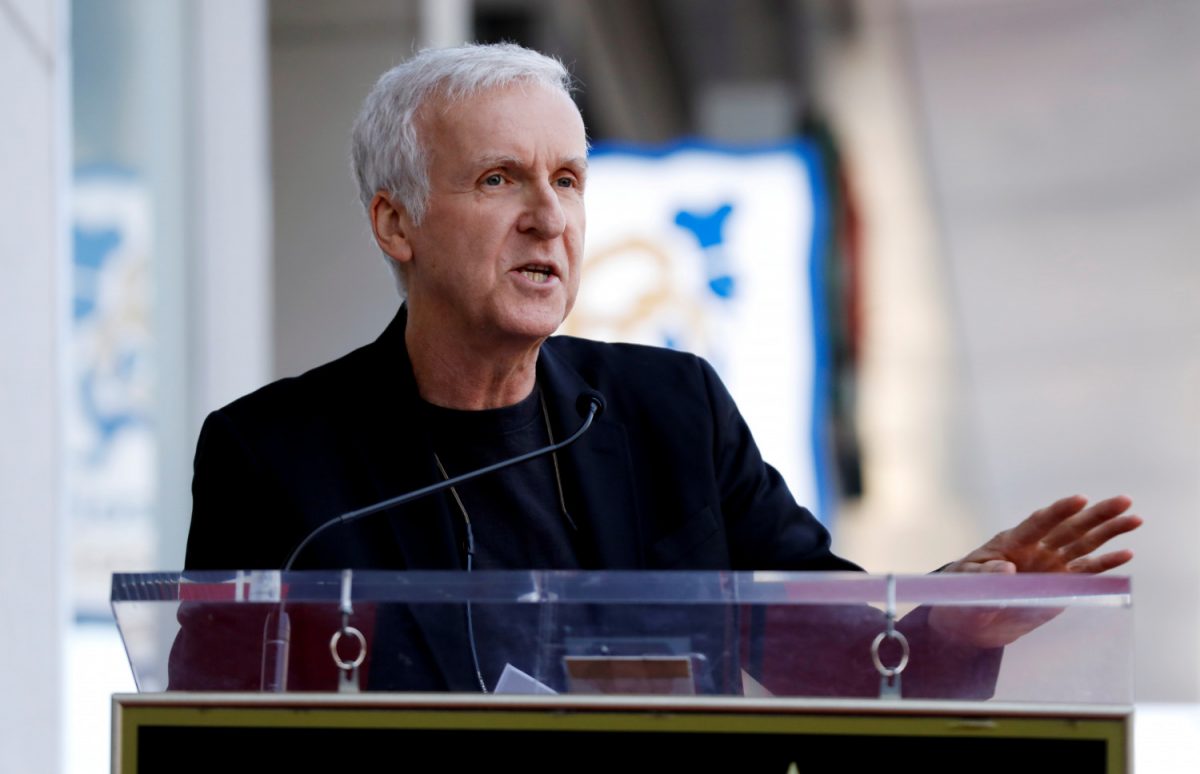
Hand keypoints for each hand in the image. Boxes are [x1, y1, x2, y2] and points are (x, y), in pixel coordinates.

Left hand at [929, 495, 1140, 647]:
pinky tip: (1126, 554)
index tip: (1079, 500)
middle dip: (1097, 515)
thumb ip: (983, 576)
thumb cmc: (960, 594)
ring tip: (1134, 518)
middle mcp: (1035, 549)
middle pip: (1069, 528)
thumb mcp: (965, 584)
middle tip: (1124, 500)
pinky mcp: (1059, 584)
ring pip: (1084, 545)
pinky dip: (1104, 565)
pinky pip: (1085, 572)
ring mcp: (1049, 565)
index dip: (1058, 512)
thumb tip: (1005, 567)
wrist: (968, 621)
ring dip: (1109, 532)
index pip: (1038, 523)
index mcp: (1010, 542)